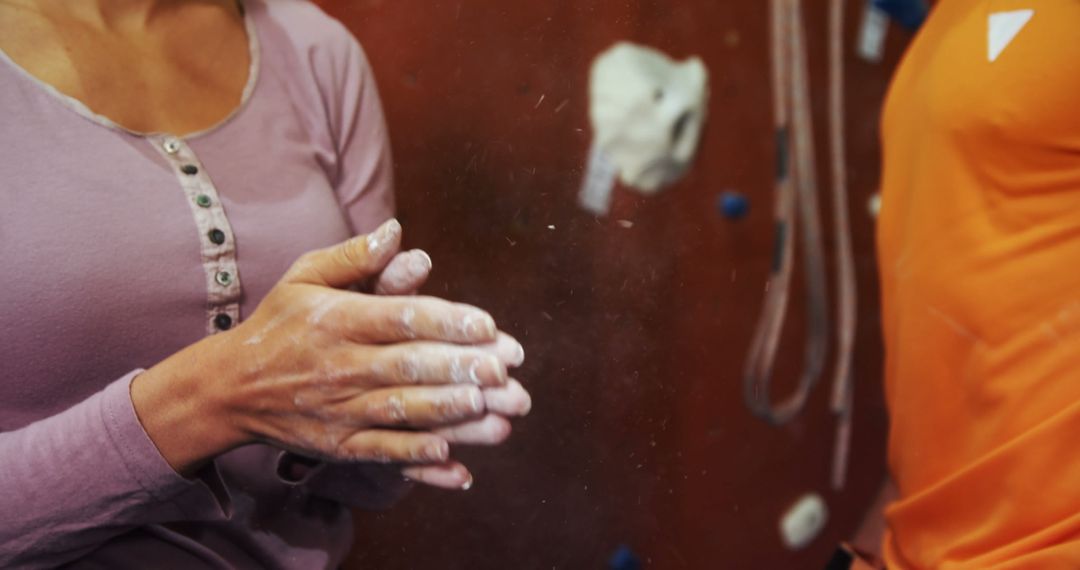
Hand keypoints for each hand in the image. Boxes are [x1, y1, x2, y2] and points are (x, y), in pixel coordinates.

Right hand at [132, 219, 528, 481]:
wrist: (229, 387)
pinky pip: (383, 455)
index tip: (489, 326)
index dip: (446, 322)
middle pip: (409, 367)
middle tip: (507, 371)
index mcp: (339, 320)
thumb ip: (354, 256)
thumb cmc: (279, 322)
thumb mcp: (305, 277)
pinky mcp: (340, 446)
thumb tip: (396, 230)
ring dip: (454, 417)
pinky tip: (457, 464)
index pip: (400, 318)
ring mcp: (341, 410)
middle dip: (461, 370)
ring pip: (404, 413)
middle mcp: (342, 366)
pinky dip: (418, 461)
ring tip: (500, 417)